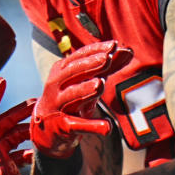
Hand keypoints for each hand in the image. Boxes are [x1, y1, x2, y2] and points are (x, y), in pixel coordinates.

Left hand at [0, 78, 34, 174]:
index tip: (4, 81)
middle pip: (0, 124)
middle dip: (18, 113)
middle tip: (35, 102)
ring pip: (10, 137)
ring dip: (25, 130)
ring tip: (39, 123)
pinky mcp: (4, 169)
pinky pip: (16, 153)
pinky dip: (26, 148)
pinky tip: (35, 146)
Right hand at [31, 41, 130, 157]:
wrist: (46, 128)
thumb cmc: (70, 98)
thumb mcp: (87, 81)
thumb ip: (106, 67)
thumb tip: (128, 51)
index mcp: (62, 70)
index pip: (79, 57)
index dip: (95, 50)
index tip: (113, 45)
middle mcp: (56, 85)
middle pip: (73, 72)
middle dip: (90, 65)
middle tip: (107, 58)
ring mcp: (57, 105)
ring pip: (71, 96)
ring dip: (85, 90)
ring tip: (100, 84)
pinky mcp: (61, 126)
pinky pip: (76, 125)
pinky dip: (91, 126)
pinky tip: (107, 126)